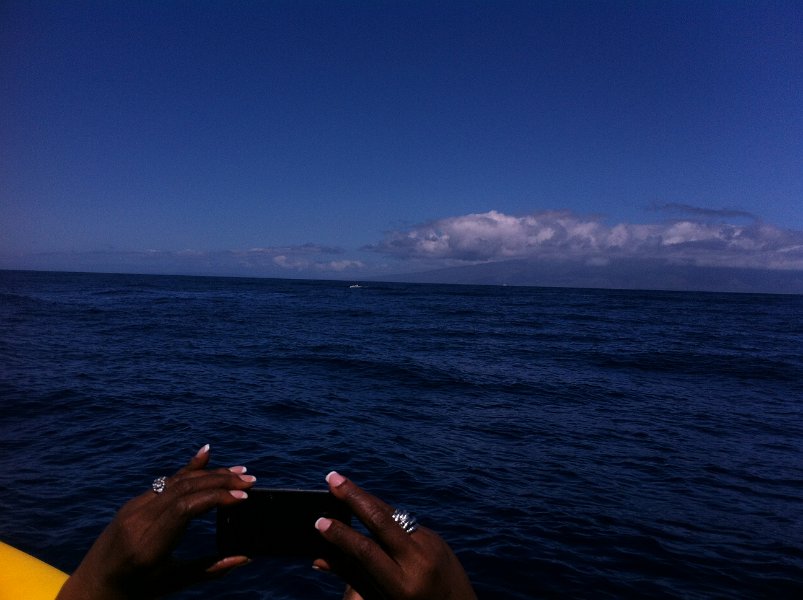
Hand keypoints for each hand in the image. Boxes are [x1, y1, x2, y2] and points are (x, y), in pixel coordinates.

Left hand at [56, 444, 255, 599]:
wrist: (92, 588)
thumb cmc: (136, 591)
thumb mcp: (173, 583)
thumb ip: (211, 569)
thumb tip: (246, 558)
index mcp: (147, 546)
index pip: (185, 508)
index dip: (216, 498)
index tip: (243, 497)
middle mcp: (138, 522)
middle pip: (183, 489)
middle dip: (219, 481)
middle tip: (249, 480)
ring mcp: (133, 509)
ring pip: (175, 481)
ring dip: (209, 474)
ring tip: (238, 472)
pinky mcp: (133, 503)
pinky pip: (165, 482)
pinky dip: (189, 471)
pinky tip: (207, 456)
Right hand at [312, 472, 476, 599]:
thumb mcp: (384, 599)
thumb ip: (354, 578)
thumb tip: (319, 560)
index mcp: (403, 585)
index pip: (367, 552)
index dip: (341, 536)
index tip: (319, 522)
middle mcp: (419, 561)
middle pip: (383, 520)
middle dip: (355, 497)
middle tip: (332, 477)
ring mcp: (430, 544)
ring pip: (393, 515)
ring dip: (367, 499)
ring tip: (342, 485)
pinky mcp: (435, 536)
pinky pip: (403, 522)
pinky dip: (383, 514)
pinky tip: (368, 506)